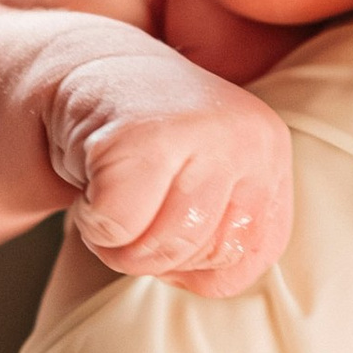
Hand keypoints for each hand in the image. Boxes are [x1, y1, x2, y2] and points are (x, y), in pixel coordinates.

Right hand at [43, 46, 294, 292]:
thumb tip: (218, 284)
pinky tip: (93, 177)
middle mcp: (248, 136)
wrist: (82, 68)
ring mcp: (200, 132)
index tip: (166, 216)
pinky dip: (91, 220)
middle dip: (153, 251)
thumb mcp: (209, 181)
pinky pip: (115, 228)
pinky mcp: (138, 137)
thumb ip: (228, 232)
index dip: (195, 261)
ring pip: (160, 249)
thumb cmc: (146, 144)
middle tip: (131, 201)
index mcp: (270, 150)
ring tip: (113, 191)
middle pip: (206, 257)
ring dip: (117, 240)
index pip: (247, 259)